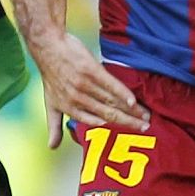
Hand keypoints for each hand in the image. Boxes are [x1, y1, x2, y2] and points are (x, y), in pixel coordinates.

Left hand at [29, 31, 149, 146]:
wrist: (48, 48)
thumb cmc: (50, 76)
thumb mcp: (49, 104)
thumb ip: (54, 126)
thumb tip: (52, 147)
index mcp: (71, 109)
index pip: (97, 122)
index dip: (114, 128)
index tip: (130, 132)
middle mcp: (78, 99)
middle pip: (108, 113)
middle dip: (129, 122)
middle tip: (146, 128)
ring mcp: (84, 85)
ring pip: (111, 100)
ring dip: (130, 109)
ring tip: (146, 115)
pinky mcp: (90, 70)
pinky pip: (110, 84)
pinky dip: (122, 93)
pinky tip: (133, 101)